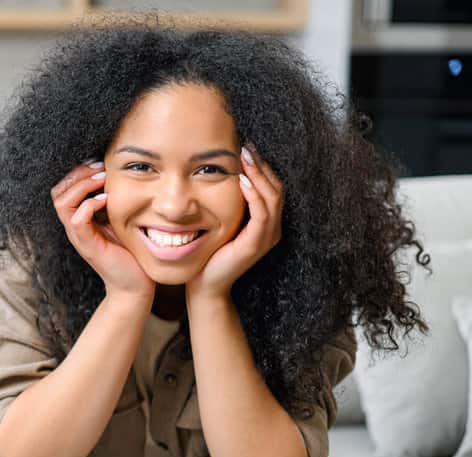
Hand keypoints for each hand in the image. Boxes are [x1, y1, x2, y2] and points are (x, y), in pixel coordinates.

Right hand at [51, 159, 156, 303]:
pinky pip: (77, 220)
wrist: (135, 285)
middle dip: (77, 175)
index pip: (63, 189)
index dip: (76, 173)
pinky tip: (106, 200)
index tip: (98, 164)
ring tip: (102, 180)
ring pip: (62, 203)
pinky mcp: (89, 246)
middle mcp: (74, 227)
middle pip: (57, 193)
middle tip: (99, 168)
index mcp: (80, 220)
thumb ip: (113, 201)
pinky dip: (90, 205)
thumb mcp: (119, 220)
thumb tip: (118, 174)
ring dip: (82, 186)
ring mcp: (79, 237)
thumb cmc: (130, 253)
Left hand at [187, 143, 284, 301]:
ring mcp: (266, 238)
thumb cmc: (209, 252)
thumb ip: (226, 201)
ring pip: (273, 198)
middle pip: (277, 188)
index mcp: (265, 222)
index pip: (271, 187)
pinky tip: (242, 181)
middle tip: (247, 146)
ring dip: (259, 175)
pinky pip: (261, 215)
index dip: (261, 167)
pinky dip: (254, 195)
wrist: (204, 284)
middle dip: (262, 165)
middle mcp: (271, 229)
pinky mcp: (255, 245)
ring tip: (246, 158)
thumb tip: (218, 172)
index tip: (246, 148)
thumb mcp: (220, 221)